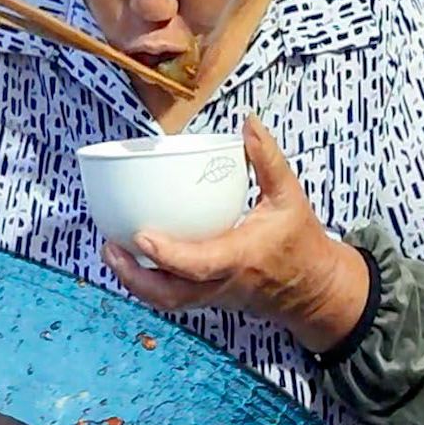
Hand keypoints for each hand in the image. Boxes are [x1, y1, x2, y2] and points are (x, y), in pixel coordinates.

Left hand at [98, 120, 373, 351]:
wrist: (315, 290)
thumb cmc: (301, 241)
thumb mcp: (289, 196)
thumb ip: (268, 159)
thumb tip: (248, 122)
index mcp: (242, 258)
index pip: (199, 264)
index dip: (168, 254)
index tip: (140, 236)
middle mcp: (223, 283)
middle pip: (171, 294)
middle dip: (134, 277)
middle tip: (108, 247)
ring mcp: (213, 297)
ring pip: (167, 302)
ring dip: (134, 283)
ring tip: (110, 253)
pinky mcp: (208, 299)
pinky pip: (172, 299)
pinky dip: (147, 284)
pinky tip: (130, 261)